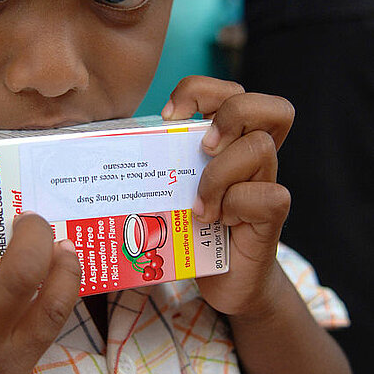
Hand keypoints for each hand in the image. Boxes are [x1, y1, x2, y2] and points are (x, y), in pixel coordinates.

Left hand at [162, 76, 293, 317]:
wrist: (227, 282)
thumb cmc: (193, 230)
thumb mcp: (172, 188)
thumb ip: (158, 162)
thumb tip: (101, 146)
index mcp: (232, 140)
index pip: (234, 90)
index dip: (203, 90)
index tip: (170, 116)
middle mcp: (256, 156)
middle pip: (270, 107)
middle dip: (230, 116)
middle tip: (203, 148)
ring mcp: (267, 183)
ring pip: (259, 148)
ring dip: (219, 174)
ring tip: (199, 205)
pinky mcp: (273, 215)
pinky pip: (266, 195)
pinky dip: (234, 205)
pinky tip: (215, 222)